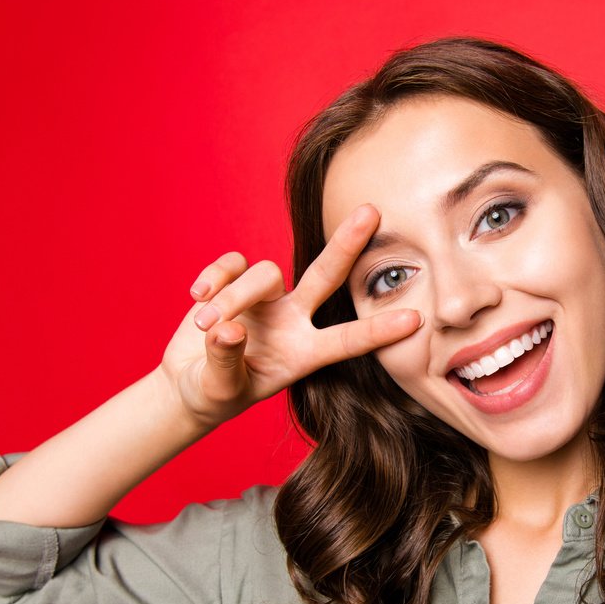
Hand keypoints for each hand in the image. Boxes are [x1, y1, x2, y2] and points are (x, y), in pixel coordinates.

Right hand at [162, 205, 420, 428]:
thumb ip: (226, 360)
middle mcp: (293, 320)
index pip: (347, 341)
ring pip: (264, 274)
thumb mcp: (221, 388)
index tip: (416, 320)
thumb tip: (229, 329)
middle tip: (372, 211)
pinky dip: (215, 277)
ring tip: (206, 325)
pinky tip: (198, 298)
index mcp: (303, 354)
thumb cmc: (215, 393)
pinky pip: (233, 264)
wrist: (188, 383)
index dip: (379, 331)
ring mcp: (266, 299)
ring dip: (234, 296)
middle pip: (327, 275)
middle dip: (347, 244)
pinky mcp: (235, 282)